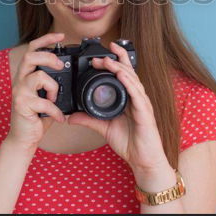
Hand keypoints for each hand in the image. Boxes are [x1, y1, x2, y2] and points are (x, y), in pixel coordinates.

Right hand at [5, 32, 66, 150]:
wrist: (23, 138)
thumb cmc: (36, 116)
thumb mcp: (45, 95)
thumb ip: (51, 83)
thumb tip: (69, 74)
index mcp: (26, 75)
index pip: (32, 50)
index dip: (45, 40)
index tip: (60, 35)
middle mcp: (20, 80)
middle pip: (31, 57)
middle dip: (49, 58)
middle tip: (61, 66)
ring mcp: (19, 92)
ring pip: (39, 76)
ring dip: (53, 87)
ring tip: (55, 99)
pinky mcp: (22, 105)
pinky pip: (44, 102)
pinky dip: (55, 111)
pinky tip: (59, 117)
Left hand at [67, 41, 168, 172]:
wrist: (143, 160)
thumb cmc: (130, 143)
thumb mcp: (104, 128)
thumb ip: (88, 119)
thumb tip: (70, 116)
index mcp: (129, 98)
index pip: (123, 74)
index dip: (113, 62)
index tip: (98, 55)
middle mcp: (137, 97)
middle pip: (128, 72)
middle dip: (115, 60)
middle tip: (100, 54)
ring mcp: (142, 103)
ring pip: (132, 79)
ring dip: (120, 68)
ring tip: (108, 60)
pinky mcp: (145, 112)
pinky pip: (137, 94)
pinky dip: (129, 83)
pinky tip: (121, 75)